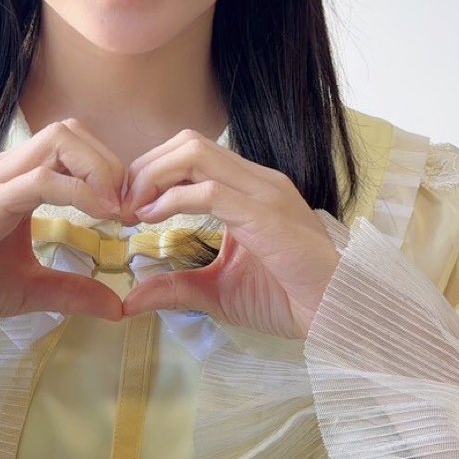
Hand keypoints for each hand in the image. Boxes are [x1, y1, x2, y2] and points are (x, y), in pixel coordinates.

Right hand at [0, 119, 125, 324]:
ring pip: (60, 139)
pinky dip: (80, 193)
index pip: (70, 148)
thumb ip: (71, 292)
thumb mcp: (27, 289)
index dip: (107, 173)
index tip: (128, 214)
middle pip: (70, 132)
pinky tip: (101, 217)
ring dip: (99, 169)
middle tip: (128, 209)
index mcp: (14, 182)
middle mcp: (5, 170)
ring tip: (116, 210)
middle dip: (110, 163)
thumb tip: (118, 307)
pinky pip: (43, 180)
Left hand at [118, 130, 339, 339]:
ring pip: (195, 154)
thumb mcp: (217, 292)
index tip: (125, 206)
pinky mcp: (266, 215)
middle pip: (187, 143)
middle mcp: (256, 180)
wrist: (337, 315)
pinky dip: (173, 200)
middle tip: (121, 204)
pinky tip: (151, 219)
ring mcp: (263, 193)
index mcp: (247, 189)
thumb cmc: (287, 299)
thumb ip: (176, 288)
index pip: (189, 154)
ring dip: (153, 176)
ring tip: (132, 209)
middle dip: (144, 167)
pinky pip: (210, 191)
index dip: (149, 172)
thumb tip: (130, 299)